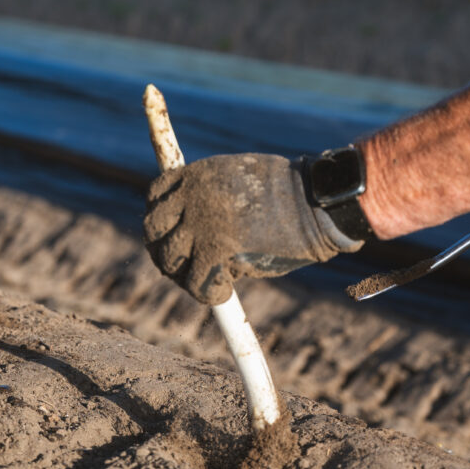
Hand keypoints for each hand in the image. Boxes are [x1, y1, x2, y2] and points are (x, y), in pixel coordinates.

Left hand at [143, 152, 364, 304]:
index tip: (171, 237)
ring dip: (187, 276)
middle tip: (185, 268)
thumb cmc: (289, 194)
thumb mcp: (241, 180)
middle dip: (165, 253)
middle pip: (154, 231)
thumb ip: (212, 196)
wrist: (315, 203)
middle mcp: (191, 196)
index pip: (156, 197)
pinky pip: (197, 284)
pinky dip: (210, 294)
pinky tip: (226, 291)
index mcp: (197, 175)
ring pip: (170, 260)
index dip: (161, 223)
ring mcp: (201, 223)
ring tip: (213, 280)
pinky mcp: (215, 250)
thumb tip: (189, 226)